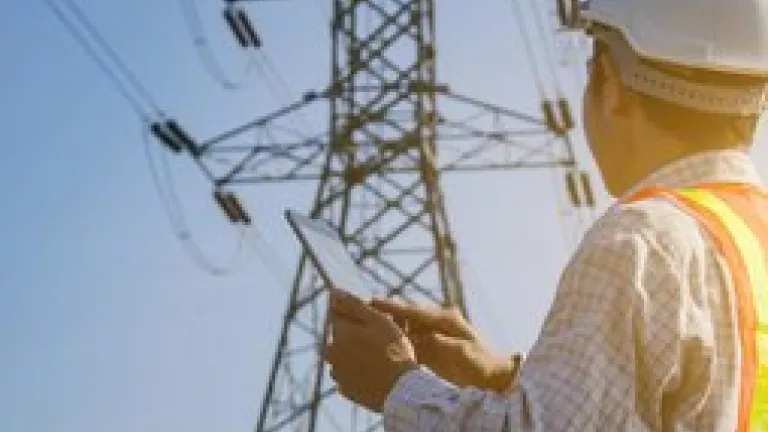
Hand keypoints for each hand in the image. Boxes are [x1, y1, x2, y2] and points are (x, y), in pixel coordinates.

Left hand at [324, 289, 417, 412]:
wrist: (403, 390)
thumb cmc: (394, 350)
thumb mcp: (378, 321)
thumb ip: (354, 304)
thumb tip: (333, 290)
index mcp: (339, 333)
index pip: (335, 313)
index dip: (351, 311)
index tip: (369, 318)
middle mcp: (331, 353)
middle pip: (338, 335)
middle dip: (352, 332)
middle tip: (378, 338)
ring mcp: (337, 373)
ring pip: (341, 355)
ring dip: (353, 351)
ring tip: (378, 355)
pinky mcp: (345, 389)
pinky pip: (347, 373)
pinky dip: (356, 370)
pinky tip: (374, 370)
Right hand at [370, 298, 516, 391]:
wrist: (493, 375)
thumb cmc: (483, 363)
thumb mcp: (465, 353)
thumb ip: (446, 343)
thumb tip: (428, 337)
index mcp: (445, 319)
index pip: (414, 310)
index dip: (393, 306)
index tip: (373, 301)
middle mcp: (437, 323)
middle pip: (405, 314)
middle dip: (384, 312)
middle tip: (360, 309)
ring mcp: (432, 334)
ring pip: (404, 327)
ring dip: (386, 326)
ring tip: (363, 324)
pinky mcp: (430, 347)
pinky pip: (408, 341)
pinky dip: (394, 340)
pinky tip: (378, 342)